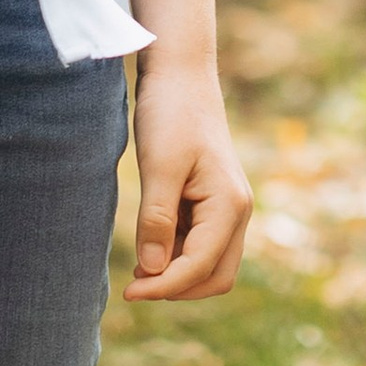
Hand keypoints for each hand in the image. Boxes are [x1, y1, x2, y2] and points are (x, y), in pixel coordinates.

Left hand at [125, 60, 254, 300]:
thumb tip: (151, 271)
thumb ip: (156, 221)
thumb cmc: (171, 113)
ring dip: (177, 273)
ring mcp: (228, 207)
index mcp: (230, 205)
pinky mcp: (213, 201)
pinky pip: (200, 243)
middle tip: (135, 283)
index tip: (128, 291)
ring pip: (210, 263)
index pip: (199, 267)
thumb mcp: (159, 167)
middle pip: (215, 277)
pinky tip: (149, 242)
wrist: (181, 74)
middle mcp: (237, 211)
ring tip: (139, 265)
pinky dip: (177, 253)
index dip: (163, 286)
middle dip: (177, 288)